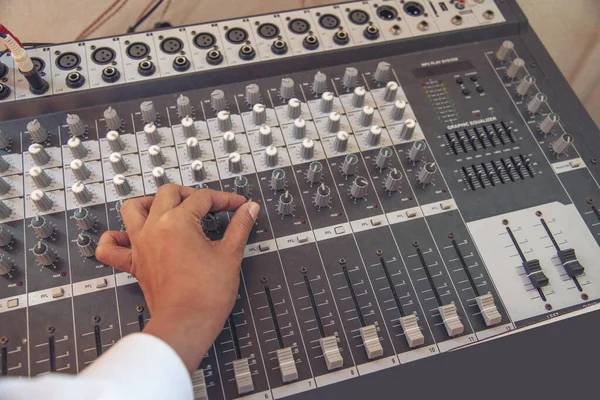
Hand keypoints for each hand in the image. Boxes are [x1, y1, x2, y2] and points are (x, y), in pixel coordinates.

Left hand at [96, 184, 259, 372]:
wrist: (187, 323)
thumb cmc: (206, 294)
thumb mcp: (230, 254)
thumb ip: (240, 226)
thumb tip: (249, 209)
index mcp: (178, 221)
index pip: (203, 198)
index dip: (225, 199)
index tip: (238, 206)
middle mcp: (154, 227)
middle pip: (168, 193)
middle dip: (191, 194)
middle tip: (209, 206)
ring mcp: (140, 244)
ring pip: (133, 208)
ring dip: (150, 203)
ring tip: (168, 208)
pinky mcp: (134, 263)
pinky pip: (110, 248)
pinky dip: (114, 238)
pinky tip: (126, 236)